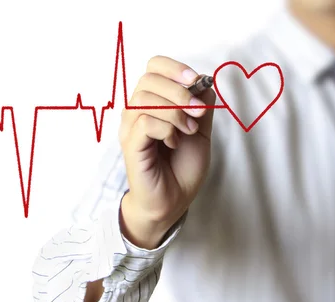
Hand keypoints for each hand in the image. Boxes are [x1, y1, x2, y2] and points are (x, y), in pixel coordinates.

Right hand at [118, 56, 215, 248]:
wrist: (173, 201)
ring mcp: (130, 128)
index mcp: (152, 103)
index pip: (154, 67)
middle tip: (198, 113)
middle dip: (180, 91)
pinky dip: (166, 129)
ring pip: (146, 99)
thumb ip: (201, 105)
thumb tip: (203, 80)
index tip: (196, 81)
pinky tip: (173, 143)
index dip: (175, 68)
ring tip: (188, 130)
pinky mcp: (131, 144)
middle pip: (149, 78)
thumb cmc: (181, 168)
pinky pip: (145, 121)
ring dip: (175, 111)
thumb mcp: (201, 131)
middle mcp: (137, 111)